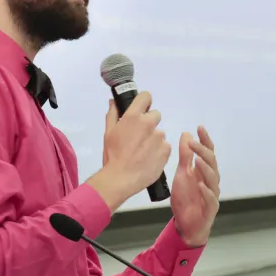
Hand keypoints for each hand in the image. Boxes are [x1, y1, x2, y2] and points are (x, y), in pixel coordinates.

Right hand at [90, 92, 170, 209]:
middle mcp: (149, 124)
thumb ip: (112, 114)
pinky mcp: (166, 150)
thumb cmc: (112, 155)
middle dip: (148, 123)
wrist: (121, 178)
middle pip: (155, 115)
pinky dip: (159, 151)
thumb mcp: (108, 133)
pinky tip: (149, 159)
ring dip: (153, 139)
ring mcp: (159, 137)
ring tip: (142, 152)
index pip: (146, 96)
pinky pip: (165, 146)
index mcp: (133, 117)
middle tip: (139, 137)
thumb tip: (114, 102)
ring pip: (159, 133)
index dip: (144, 102)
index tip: (141, 109)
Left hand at [169, 126, 219, 246]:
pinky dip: (206, 192)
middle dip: (203, 151)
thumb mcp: (182, 174)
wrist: (185, 224)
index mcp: (204, 172)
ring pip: (213, 180)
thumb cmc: (186, 198)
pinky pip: (211, 200)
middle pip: (211, 163)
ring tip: (198, 160)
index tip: (199, 127)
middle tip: (193, 143)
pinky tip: (200, 185)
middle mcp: (211, 181)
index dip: (205, 140)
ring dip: (206, 169)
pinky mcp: (210, 209)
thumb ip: (185, 156)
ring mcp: (212, 195)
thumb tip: (187, 134)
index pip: (208, 153)